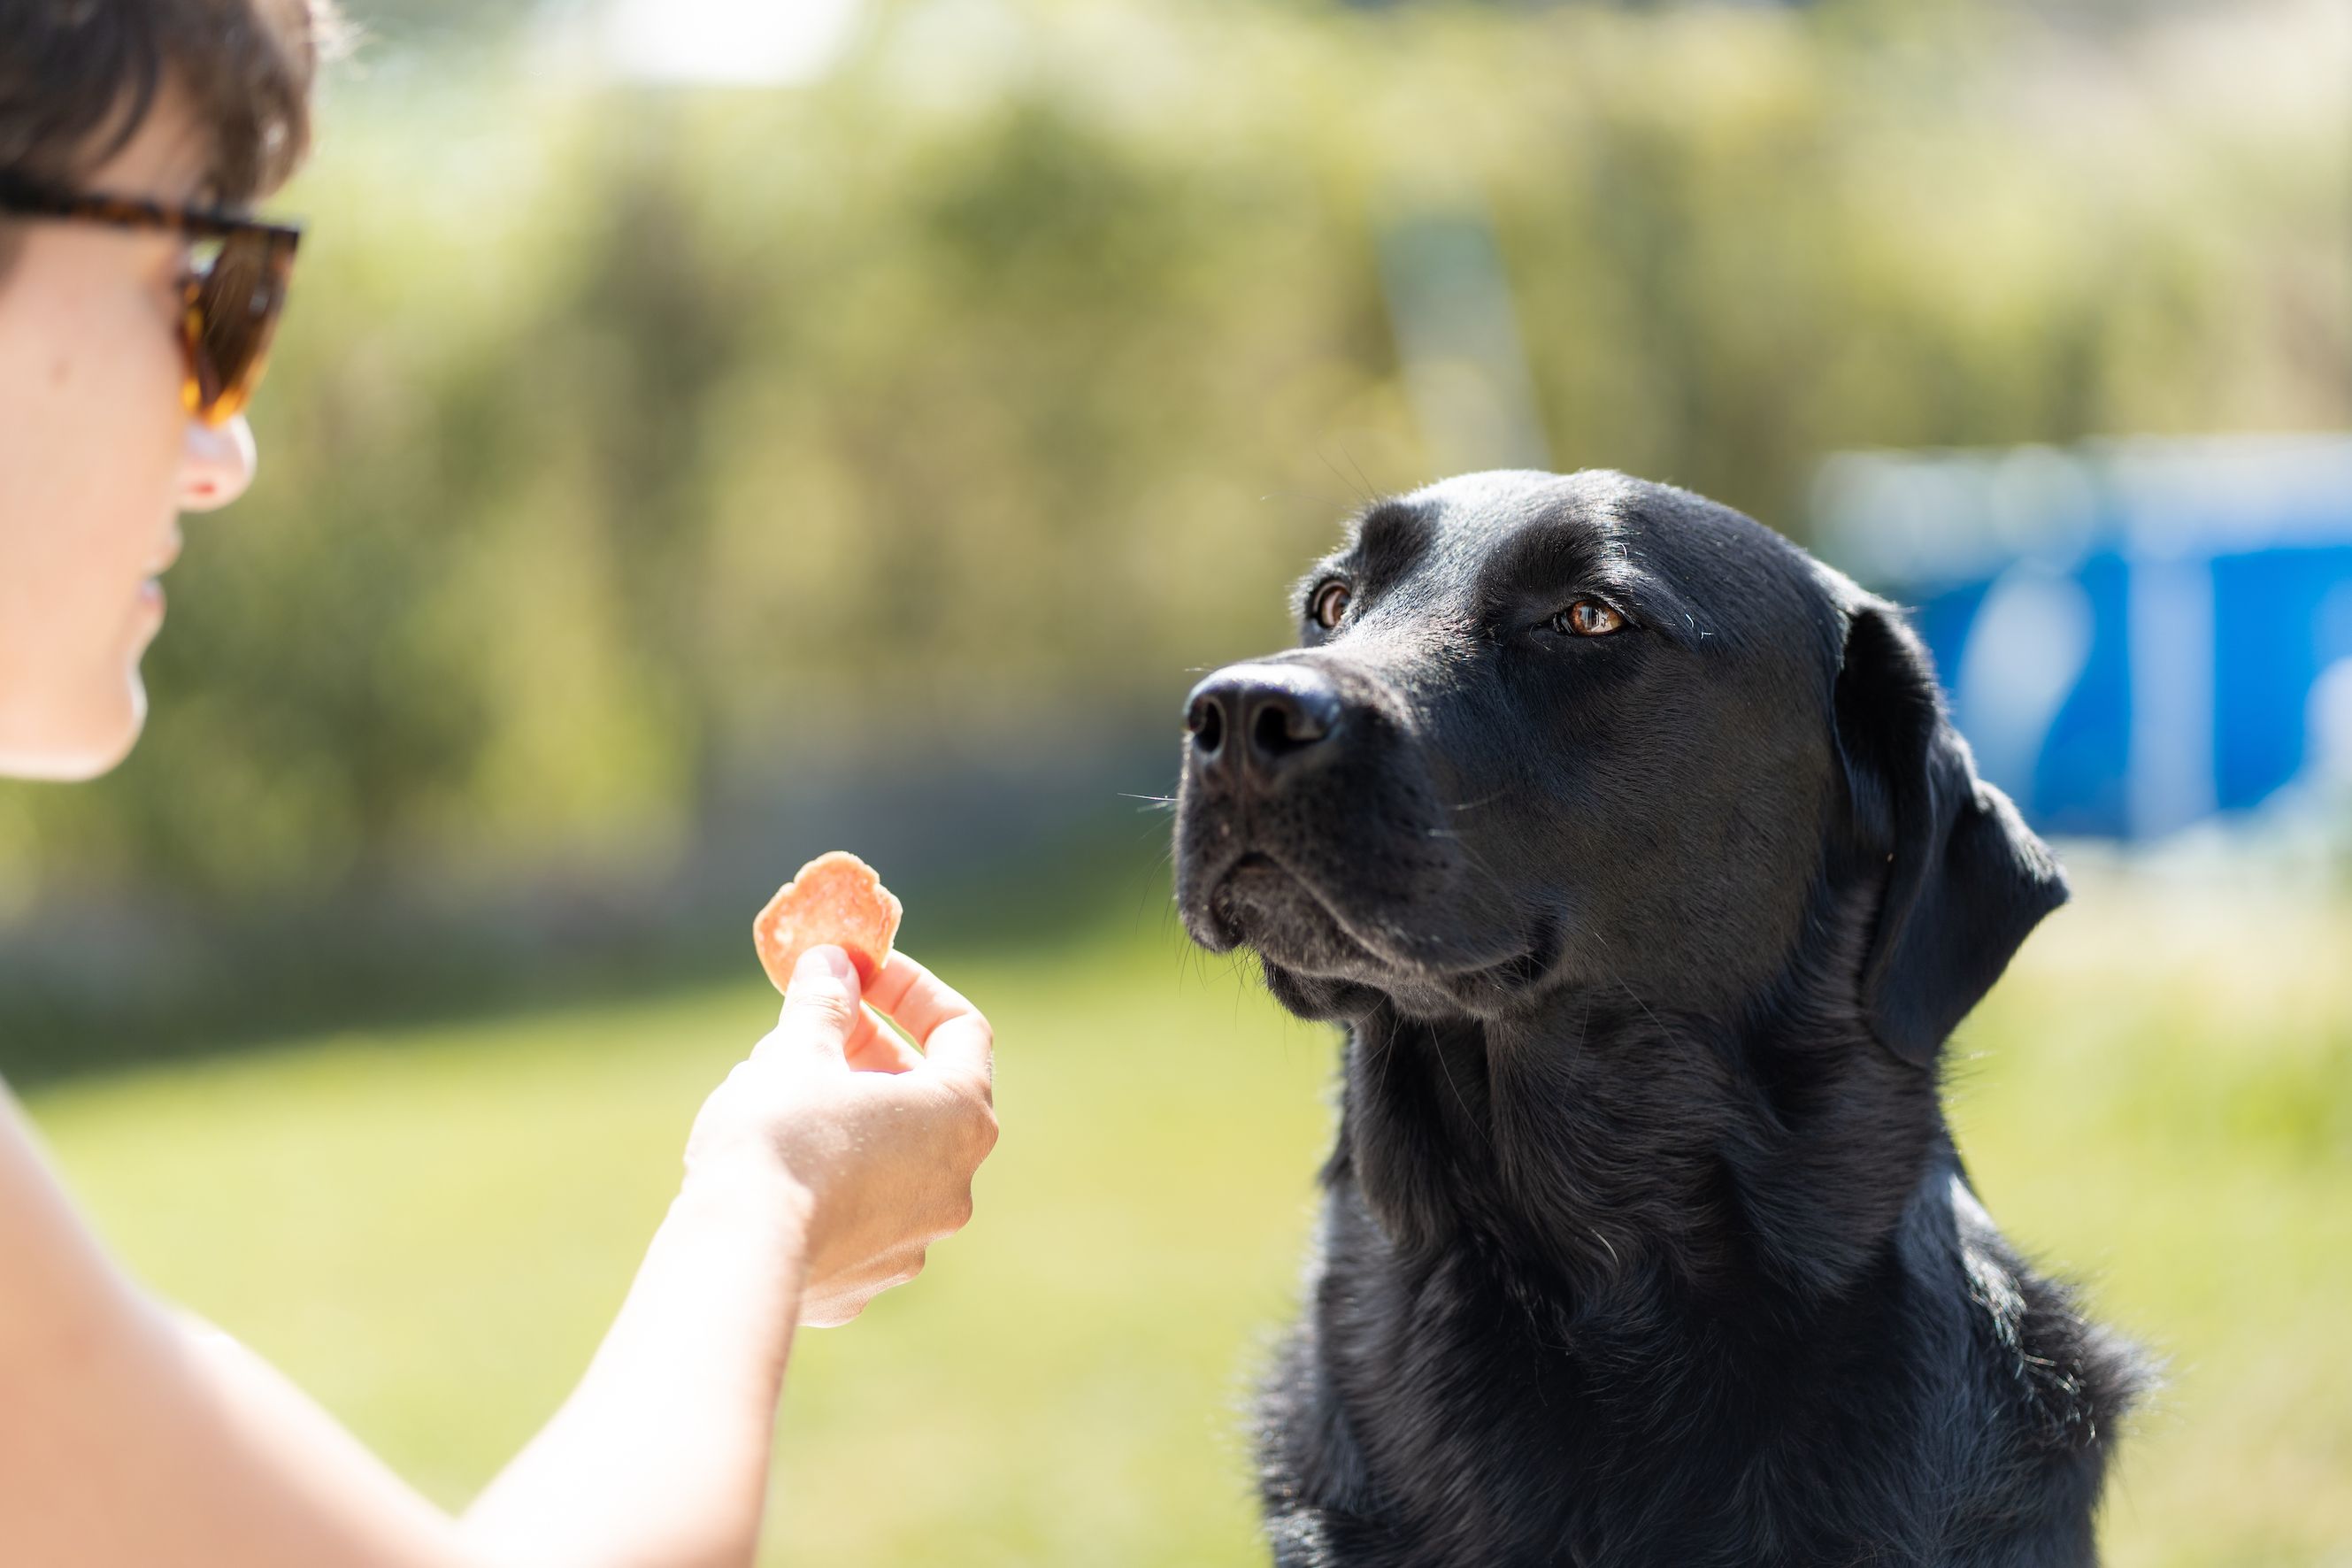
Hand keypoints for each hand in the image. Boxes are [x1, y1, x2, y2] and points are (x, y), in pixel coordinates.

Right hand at [683, 946, 997, 1326]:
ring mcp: (914, 1240)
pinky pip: (854, 1211)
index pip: (961, 1030)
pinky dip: (825, 1177)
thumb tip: (833, 964)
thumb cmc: (780, 1138)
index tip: (858, 972)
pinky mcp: (865, 1279)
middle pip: (925, 1094)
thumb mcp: (798, 1050)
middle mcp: (954, 1184)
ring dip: (843, 1112)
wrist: (738, 1257)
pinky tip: (770, 1164)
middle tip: (813, 1026)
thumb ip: (825, 1001)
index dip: (910, 990)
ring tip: (775, 1091)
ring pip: (887, 1155)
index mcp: (959, 1117)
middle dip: (868, 1051)